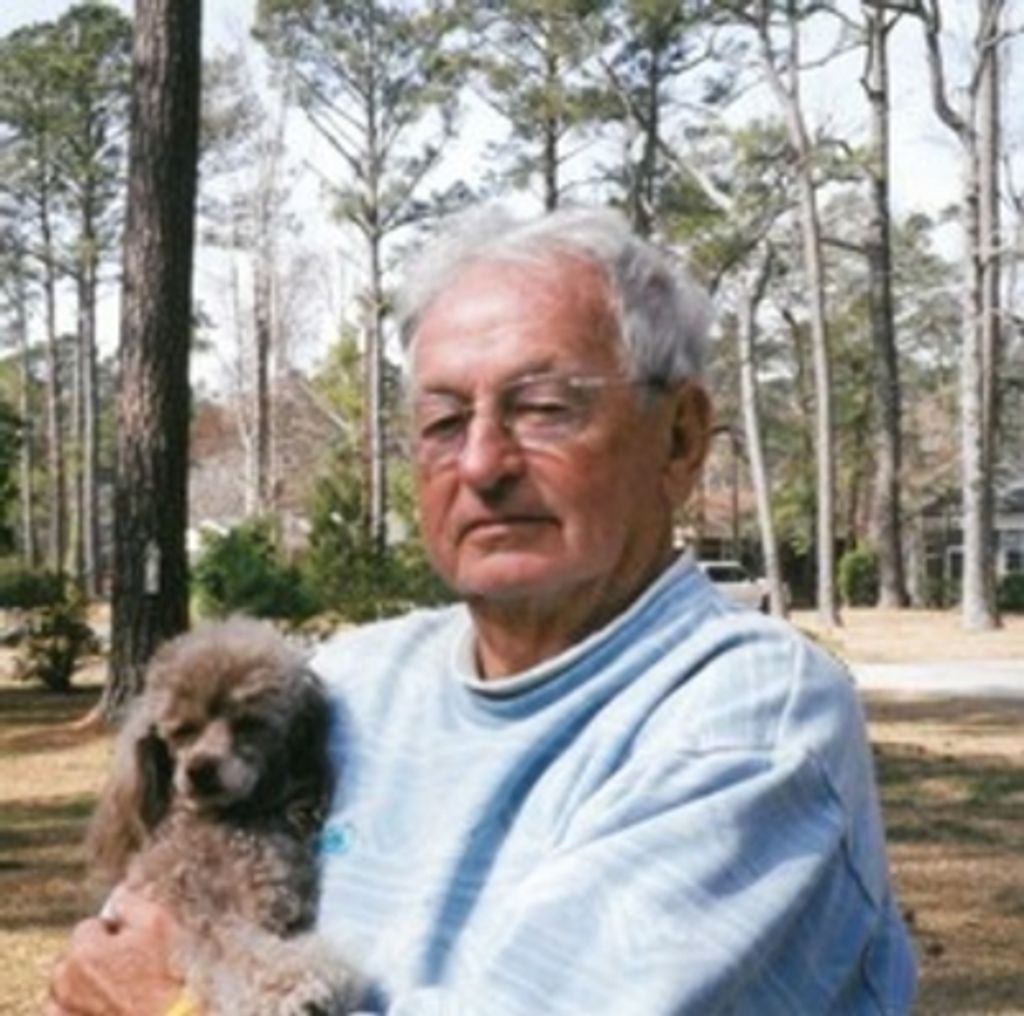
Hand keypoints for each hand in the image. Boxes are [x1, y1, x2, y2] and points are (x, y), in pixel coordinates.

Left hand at [47, 887, 183, 1015]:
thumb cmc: (158, 979)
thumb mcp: (156, 926)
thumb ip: (132, 902)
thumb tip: (120, 893)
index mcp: (82, 951)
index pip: (89, 925)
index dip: (113, 932)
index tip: (130, 945)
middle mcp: (64, 981)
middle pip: (73, 955)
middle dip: (93, 957)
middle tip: (124, 968)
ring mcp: (61, 1011)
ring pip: (65, 985)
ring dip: (81, 984)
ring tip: (114, 992)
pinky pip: (62, 1012)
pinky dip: (76, 1009)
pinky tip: (102, 1008)